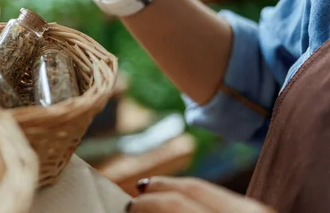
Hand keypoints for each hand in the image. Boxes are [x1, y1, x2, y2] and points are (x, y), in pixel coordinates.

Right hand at [128, 177, 274, 212]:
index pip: (175, 202)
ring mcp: (258, 209)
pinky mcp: (265, 212)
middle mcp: (244, 211)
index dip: (148, 201)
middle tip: (138, 189)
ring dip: (180, 187)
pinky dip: (201, 196)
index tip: (131, 206)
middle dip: (162, 186)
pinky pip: (226, 197)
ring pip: (211, 189)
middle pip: (194, 187)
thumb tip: (141, 210)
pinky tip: (190, 200)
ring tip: (160, 191)